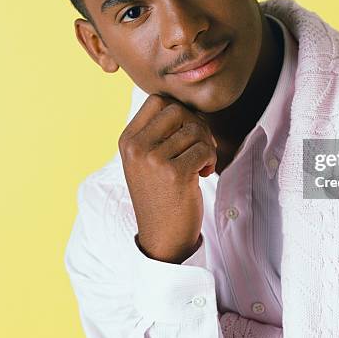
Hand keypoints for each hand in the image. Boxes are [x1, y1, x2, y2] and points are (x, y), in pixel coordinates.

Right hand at [118, 94, 216, 263]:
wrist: (162, 236)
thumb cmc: (162, 193)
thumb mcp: (148, 159)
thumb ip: (161, 130)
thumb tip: (189, 103)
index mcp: (128, 139)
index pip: (158, 100)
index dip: (179, 111)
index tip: (185, 133)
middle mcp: (136, 147)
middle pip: (177, 110)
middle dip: (196, 125)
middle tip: (199, 147)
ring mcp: (153, 160)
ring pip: (195, 129)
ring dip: (206, 145)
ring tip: (200, 164)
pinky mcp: (174, 174)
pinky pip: (204, 149)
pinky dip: (210, 160)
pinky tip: (203, 175)